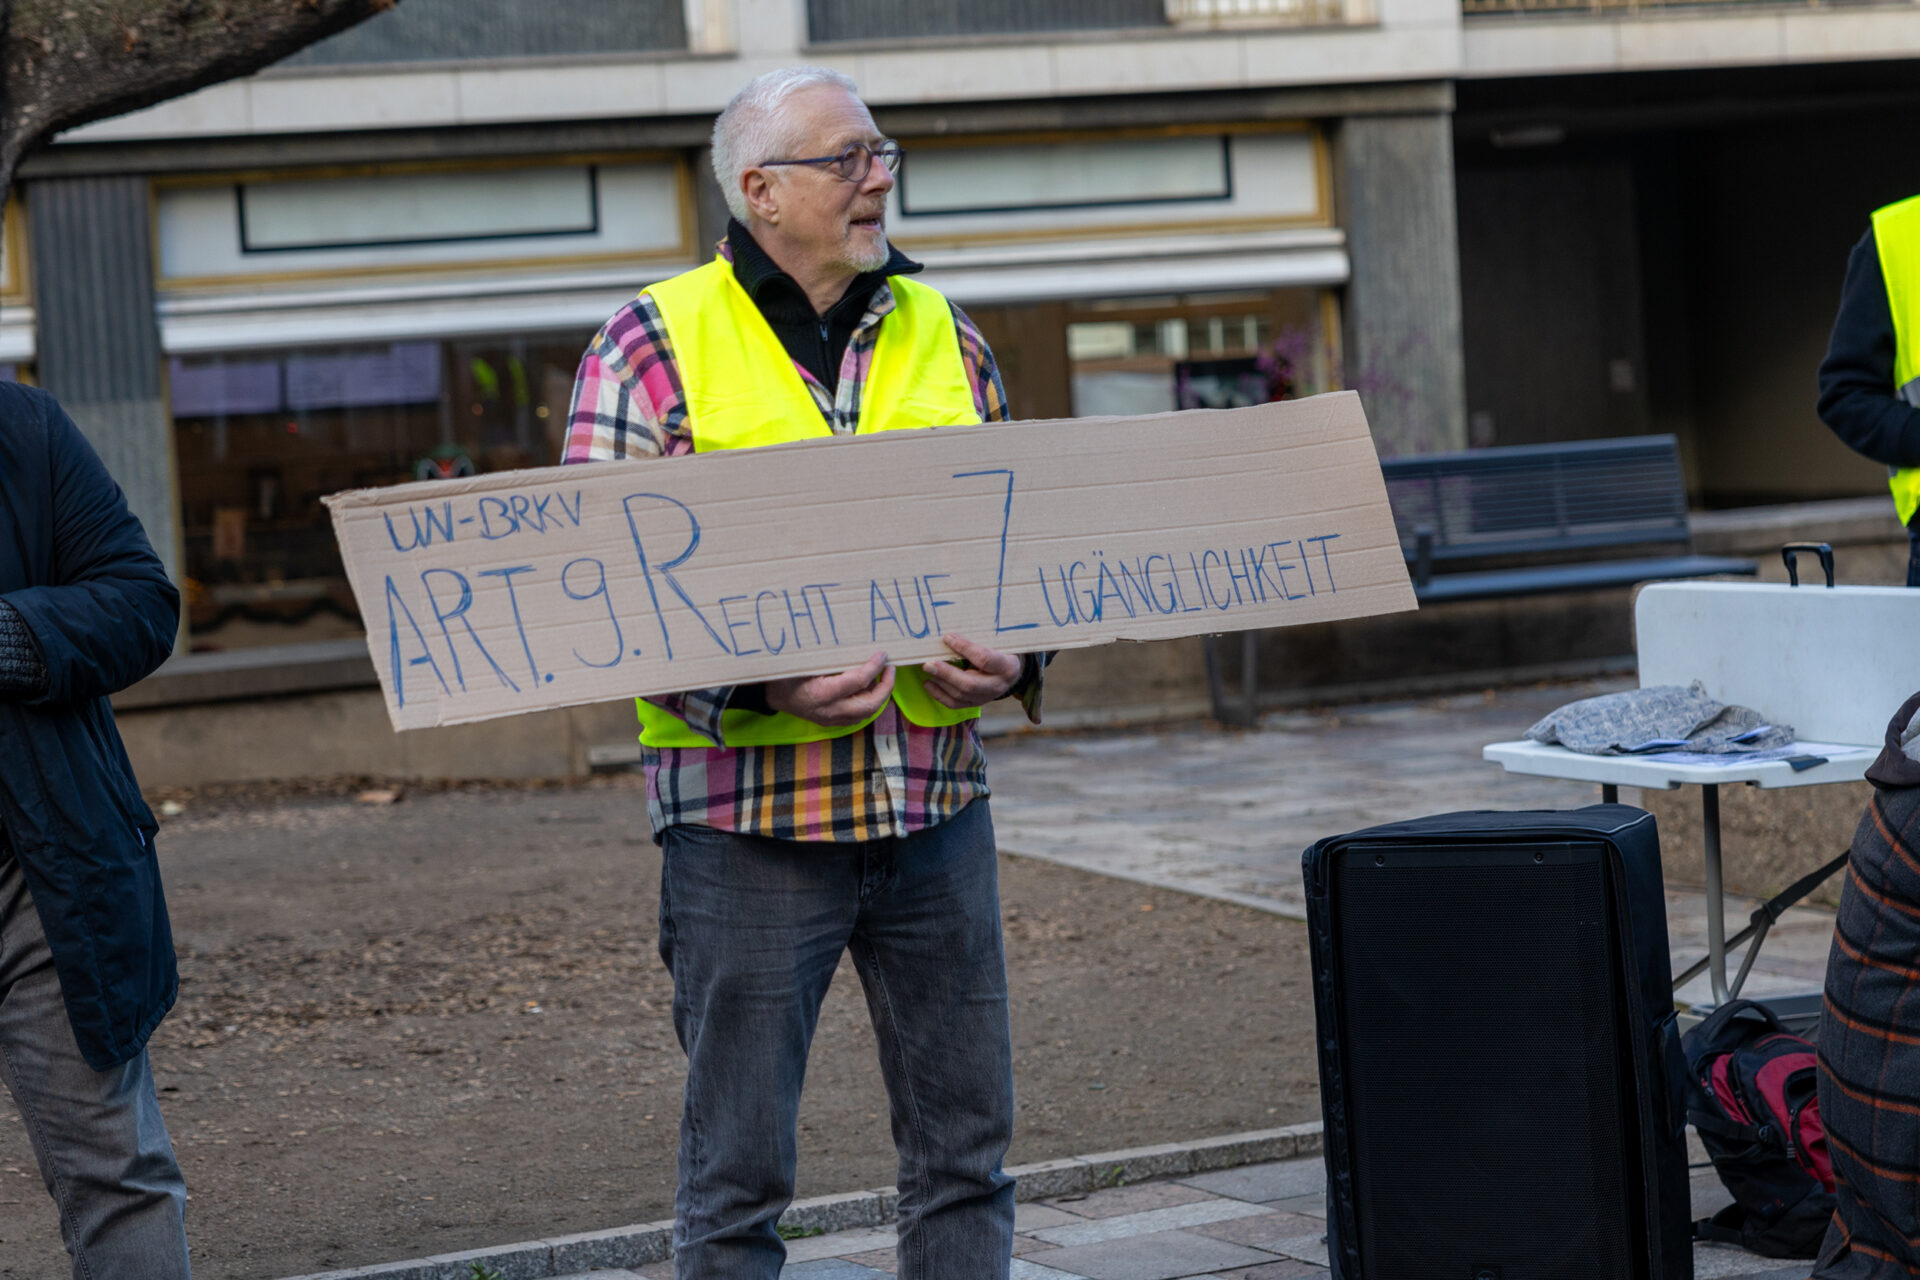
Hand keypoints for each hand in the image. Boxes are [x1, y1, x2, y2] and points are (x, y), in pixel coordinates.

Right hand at [764, 651, 894, 726]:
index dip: (874, 667)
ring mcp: (831, 719)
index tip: (883, 654)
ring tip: (882, 676)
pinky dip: (868, 702)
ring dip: (879, 695)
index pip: (858, 681)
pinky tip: (868, 688)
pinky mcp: (832, 722)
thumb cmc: (786, 674)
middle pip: (870, 704)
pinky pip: (858, 716)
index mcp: (822, 693)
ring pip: (866, 713)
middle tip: (891, 668)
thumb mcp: (803, 661)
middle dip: (886, 687)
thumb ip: (829, 656)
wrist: (773, 696)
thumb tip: (856, 642)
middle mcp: (829, 710)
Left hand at [920, 633, 1022, 710]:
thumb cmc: (1000, 652)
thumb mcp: (996, 644)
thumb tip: (949, 635)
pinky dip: (939, 694)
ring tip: (928, 669)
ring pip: (960, 694)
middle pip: (969, 684)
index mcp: (1007, 667)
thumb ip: (977, 641)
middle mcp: (998, 686)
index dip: (965, 648)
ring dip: (940, 682)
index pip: (984, 659)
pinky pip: (955, 704)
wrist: (1010, 672)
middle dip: (946, 673)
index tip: (947, 638)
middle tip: (929, 664)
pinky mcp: (975, 704)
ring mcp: (986, 698)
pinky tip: (929, 683)